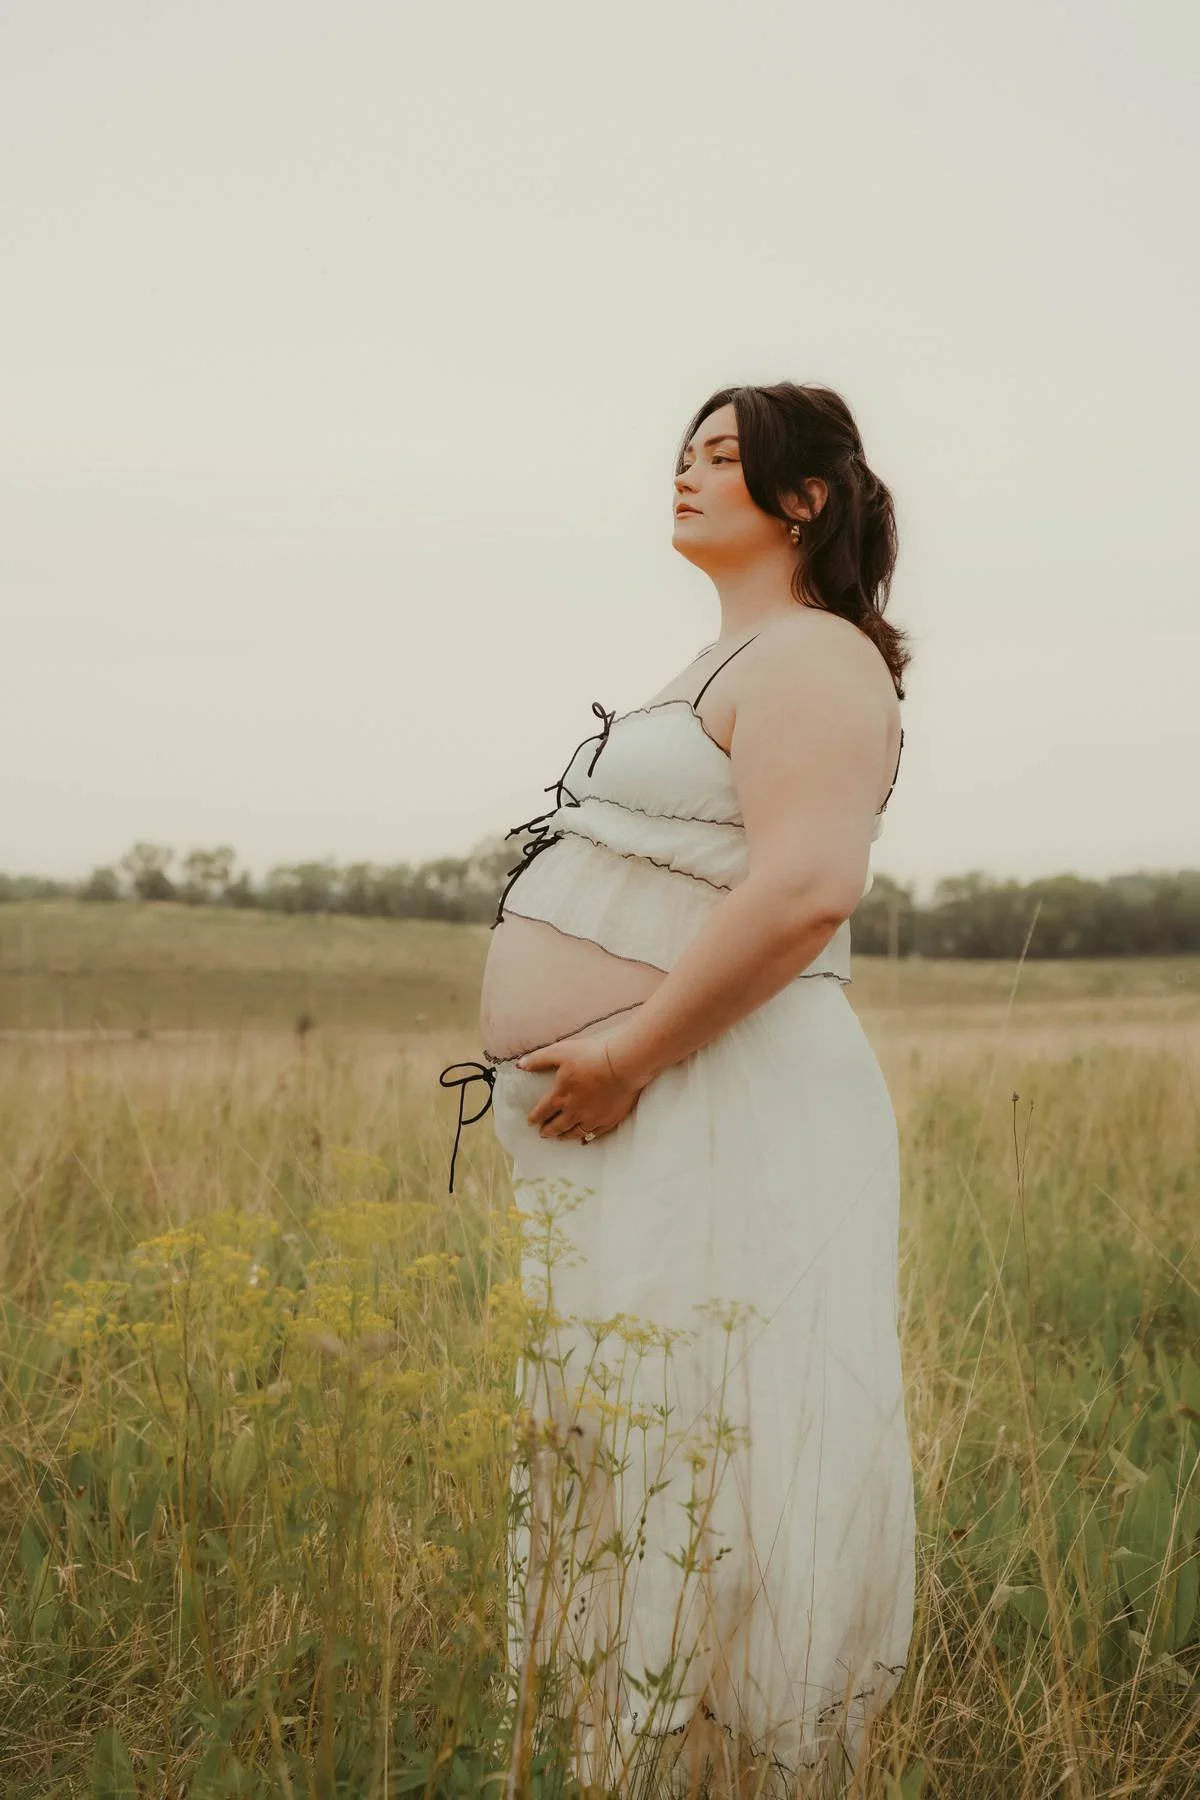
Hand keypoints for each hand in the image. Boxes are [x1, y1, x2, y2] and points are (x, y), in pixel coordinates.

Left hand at [517, 1035, 644, 1140]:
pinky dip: (585, 1138)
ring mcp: (592, 1118)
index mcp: (560, 1096)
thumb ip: (538, 1059)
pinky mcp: (608, 1120)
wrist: (623, 1065)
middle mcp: (573, 1112)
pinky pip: (594, 1135)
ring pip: (573, 1133)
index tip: (530, 1121)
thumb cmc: (591, 1056)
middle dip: (547, 1131)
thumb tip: (520, 1065)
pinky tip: (583, 1139)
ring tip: (559, 1137)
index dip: (534, 1118)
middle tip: (543, 1133)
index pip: (542, 1112)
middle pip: (556, 1127)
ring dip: (564, 1136)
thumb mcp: (560, 1052)